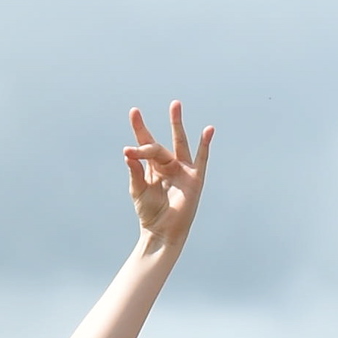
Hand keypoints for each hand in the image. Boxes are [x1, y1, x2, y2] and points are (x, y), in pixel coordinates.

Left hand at [122, 101, 211, 247]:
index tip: (134, 113)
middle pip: (159, 142)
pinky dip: (205, 145)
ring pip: (179, 143)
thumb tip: (128, 152)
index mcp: (152, 166)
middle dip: (151, 127)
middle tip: (145, 108)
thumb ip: (135, 171)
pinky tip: (208, 130)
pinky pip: (201, 159)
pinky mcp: (195, 179)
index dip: (139, 129)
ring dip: (177, 125)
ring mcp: (181, 170)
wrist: (162, 231)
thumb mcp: (138, 190)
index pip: (145, 144)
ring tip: (175, 105)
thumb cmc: (149, 212)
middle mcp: (167, 164)